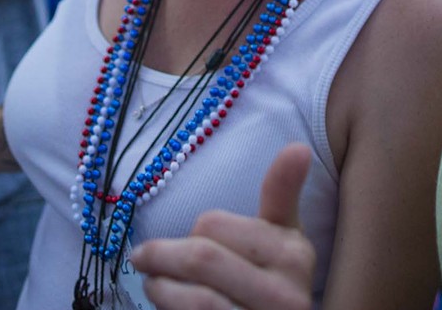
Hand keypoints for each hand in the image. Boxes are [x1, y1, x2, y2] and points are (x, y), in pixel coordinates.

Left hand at [133, 143, 315, 309]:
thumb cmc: (275, 280)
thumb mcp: (284, 237)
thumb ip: (282, 192)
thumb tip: (298, 147)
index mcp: (294, 253)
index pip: (216, 225)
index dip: (192, 231)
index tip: (184, 237)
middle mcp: (286, 293)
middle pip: (202, 259)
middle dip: (163, 256)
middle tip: (143, 258)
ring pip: (196, 300)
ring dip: (161, 289)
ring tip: (152, 283)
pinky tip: (166, 306)